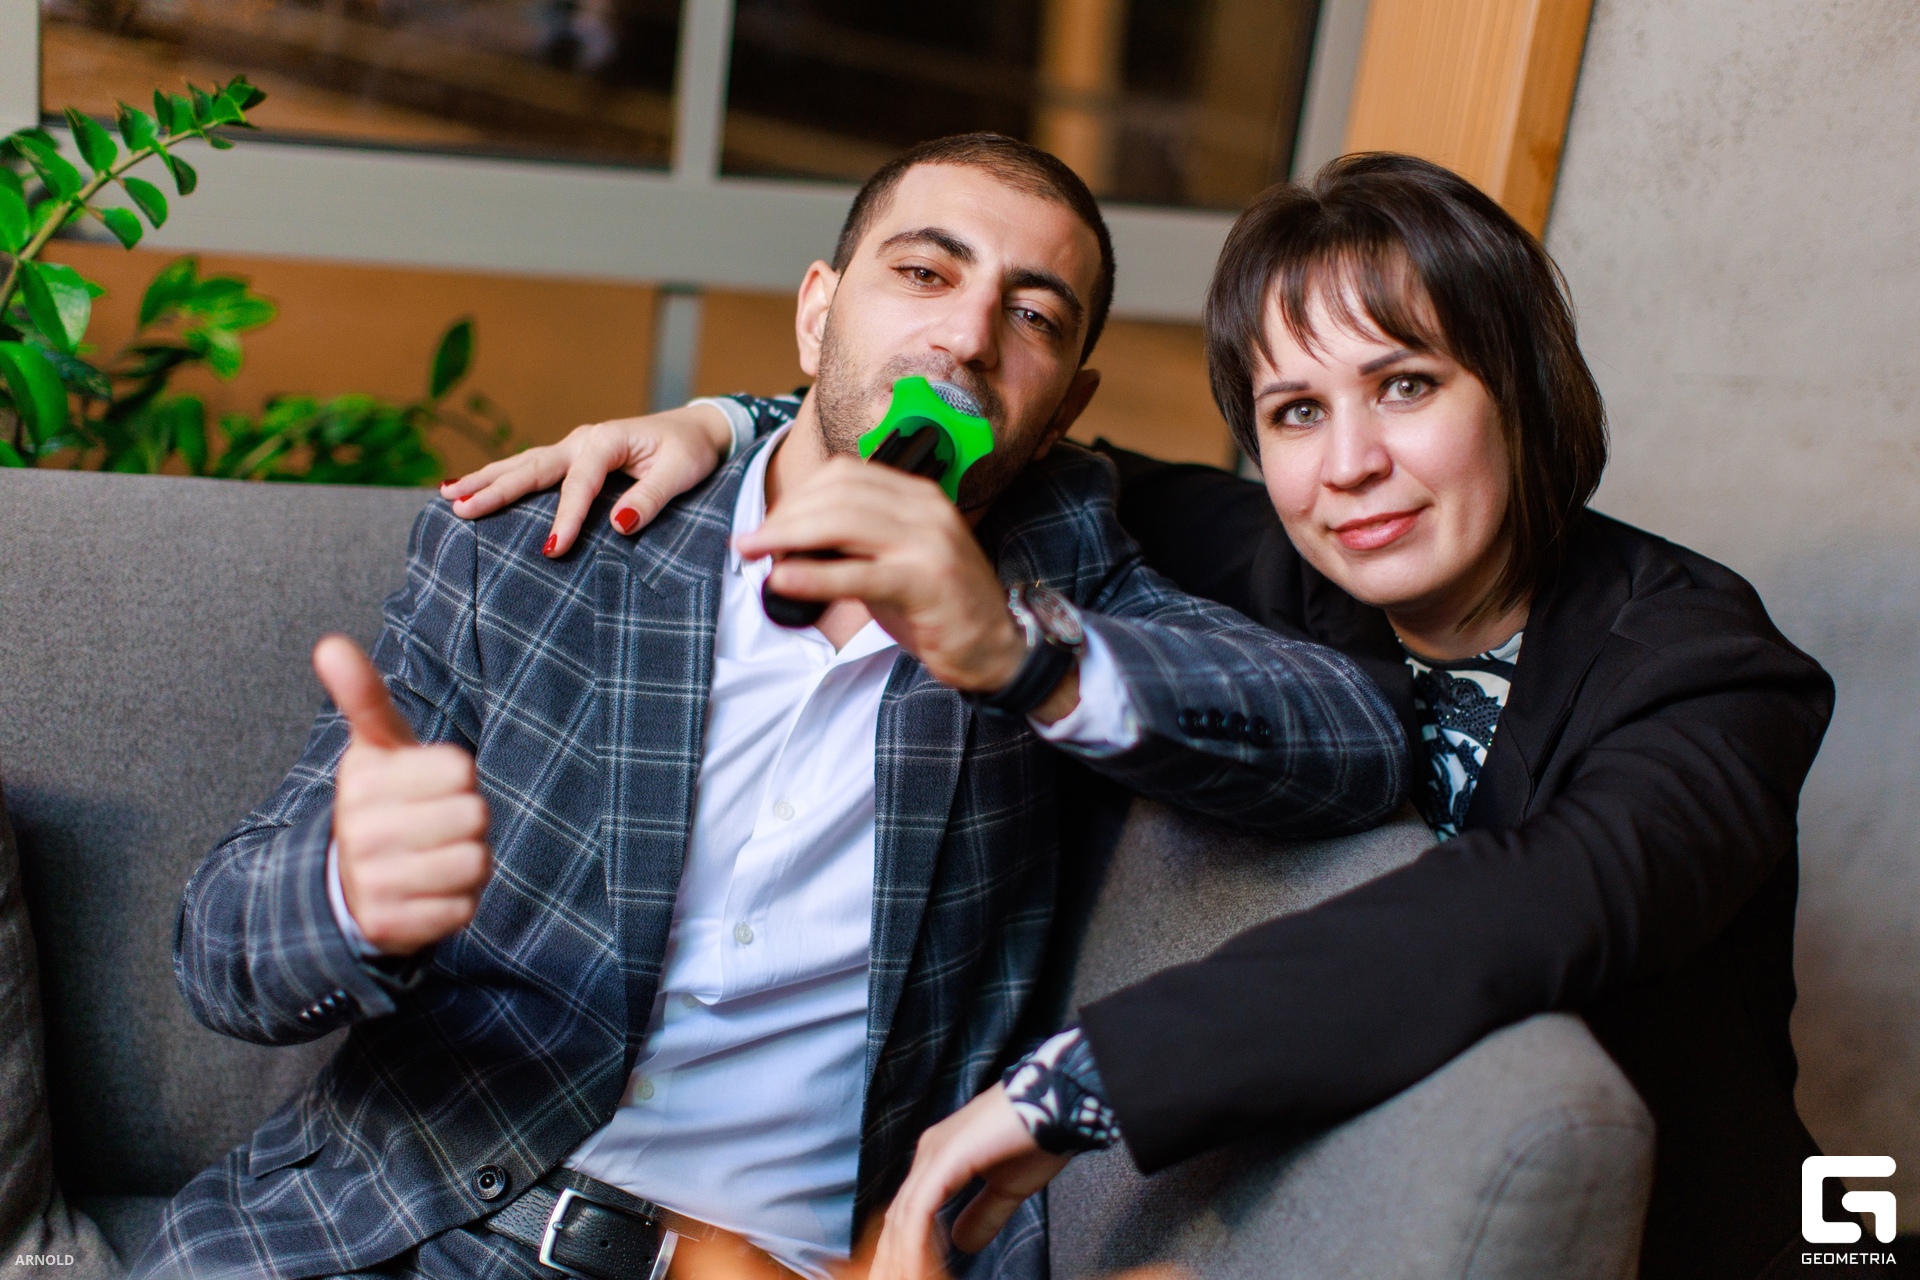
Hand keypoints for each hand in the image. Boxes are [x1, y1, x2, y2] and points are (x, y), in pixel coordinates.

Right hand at [314, 636, 492, 955]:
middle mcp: (361, 831)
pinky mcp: (391, 926)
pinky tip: (431, 892)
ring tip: (436, 856)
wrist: (345, 886)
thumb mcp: (374, 747)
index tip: (431, 784)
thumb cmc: (381, 803)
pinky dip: (459, 901)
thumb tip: (329, 644)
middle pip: (475, 816)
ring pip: (475, 863)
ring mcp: (373, 881)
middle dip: (468, 820)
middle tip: (437, 824)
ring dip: (468, 861)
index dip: (458, 777)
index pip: (461, 768)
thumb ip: (361, 695)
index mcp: (363, 781)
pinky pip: (463, 908)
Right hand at [439, 403, 733, 555]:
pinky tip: (472, 487)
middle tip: (460, 507)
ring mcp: (574, 447)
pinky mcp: (573, 459)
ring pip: (523, 465)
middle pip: (532, 467)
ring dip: (486, 480)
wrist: (697, 430)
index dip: (565, 518)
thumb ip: (650, 498)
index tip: (552, 550)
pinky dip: (502, 478)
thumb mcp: (680, 474)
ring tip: (448, 495)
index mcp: (607, 440)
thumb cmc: (690, 451)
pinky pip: (532, 470)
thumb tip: (618, 526)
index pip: (578, 484)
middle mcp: (583, 440)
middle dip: (494, 488)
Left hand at [737, 459, 1040, 695]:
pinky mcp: (926, 582)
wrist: (997, 646)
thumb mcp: (895, 560)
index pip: (846, 475)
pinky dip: (815, 575)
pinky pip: (858, 573)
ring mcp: (929, 543)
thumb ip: (852, 543)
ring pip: (843, 523)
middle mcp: (926, 510)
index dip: (798, 495)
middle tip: (749, 542)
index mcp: (919, 495)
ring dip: (789, 537)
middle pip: (838, 495)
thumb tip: (788, 542)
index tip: (768, 523)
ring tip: (756, 555)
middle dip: (785, 516)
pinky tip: (784, 580)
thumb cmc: (939, 606)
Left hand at [871, 1084, 1069, 1279]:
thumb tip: (962, 1243)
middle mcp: (930, 1152)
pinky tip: (915, 1263)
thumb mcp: (1007, 1189)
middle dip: (892, 1257)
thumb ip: (982, 1215)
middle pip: (899, 1215)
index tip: (902, 1275)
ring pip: (905, 1215)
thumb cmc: (1038, 1137)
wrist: (1058, 1103)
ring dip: (900, 1255)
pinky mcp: (946, 1158)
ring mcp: (935, 1153)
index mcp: (940, 1156)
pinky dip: (915, 1241)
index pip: (910, 1210)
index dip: (903, 1247)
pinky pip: (921, 1209)